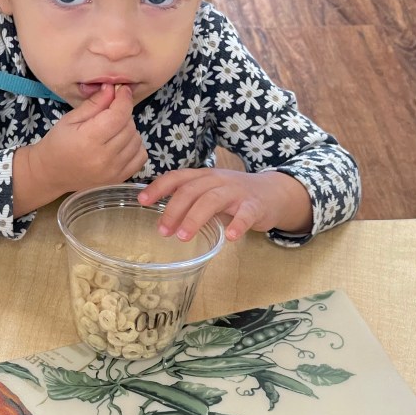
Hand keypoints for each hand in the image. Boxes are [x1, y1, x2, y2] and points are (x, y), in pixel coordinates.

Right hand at [13, 85, 145, 214]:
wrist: (52, 173)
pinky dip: (135, 146)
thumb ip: (94, 103)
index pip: (118, 115)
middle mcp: (104, 157)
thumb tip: (112, 88)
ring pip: (137, 140)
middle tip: (111, 113)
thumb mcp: (71, 119)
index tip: (123, 91)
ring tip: (114, 130)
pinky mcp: (119, 179)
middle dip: (124, 114)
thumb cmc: (59, 142)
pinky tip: (122, 144)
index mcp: (88, 139)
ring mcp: (113, 170)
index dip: (124, 99)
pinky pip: (141, 157)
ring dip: (129, 130)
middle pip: (129, 127)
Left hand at [138, 168, 312, 241]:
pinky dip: (237, 224)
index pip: (178, 177)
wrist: (273, 192)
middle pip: (191, 190)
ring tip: (183, 237)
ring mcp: (237, 192)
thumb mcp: (210, 191)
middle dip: (174, 210)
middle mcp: (218, 180)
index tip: (142, 201)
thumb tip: (161, 217)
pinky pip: (245, 214)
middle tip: (162, 231)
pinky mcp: (255, 206)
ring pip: (212, 200)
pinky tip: (230, 237)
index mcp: (204, 177)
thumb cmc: (234, 195)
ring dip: (195, 218)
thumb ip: (190, 200)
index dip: (159, 187)